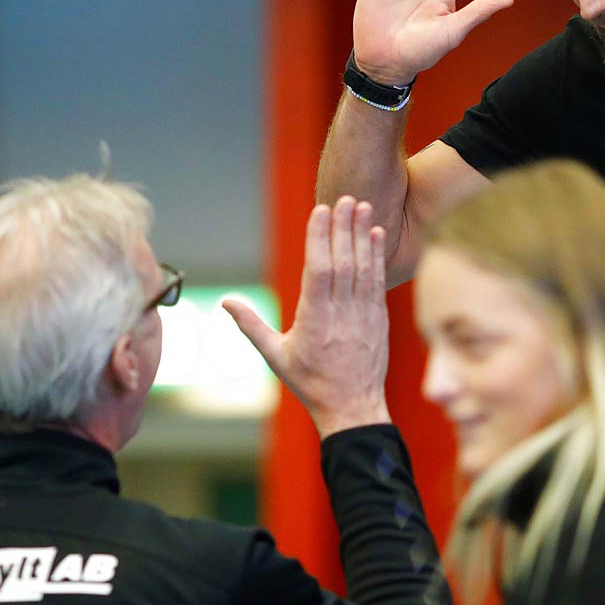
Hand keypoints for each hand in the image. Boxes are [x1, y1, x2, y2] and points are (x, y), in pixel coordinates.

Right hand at [224, 197, 391, 437]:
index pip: (319, 269)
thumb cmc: (310, 382)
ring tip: (363, 205)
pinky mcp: (379, 318)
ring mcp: (363, 314)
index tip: (320, 211)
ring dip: (362, 234)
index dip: (320, 238)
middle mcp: (341, 312)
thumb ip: (250, 325)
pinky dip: (377, 256)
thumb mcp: (275, 355)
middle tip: (345, 198)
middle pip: (343, 261)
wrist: (352, 407)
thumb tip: (225, 302)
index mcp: (314, 318)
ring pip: (363, 267)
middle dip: (343, 227)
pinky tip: (377, 234)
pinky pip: (378, 281)